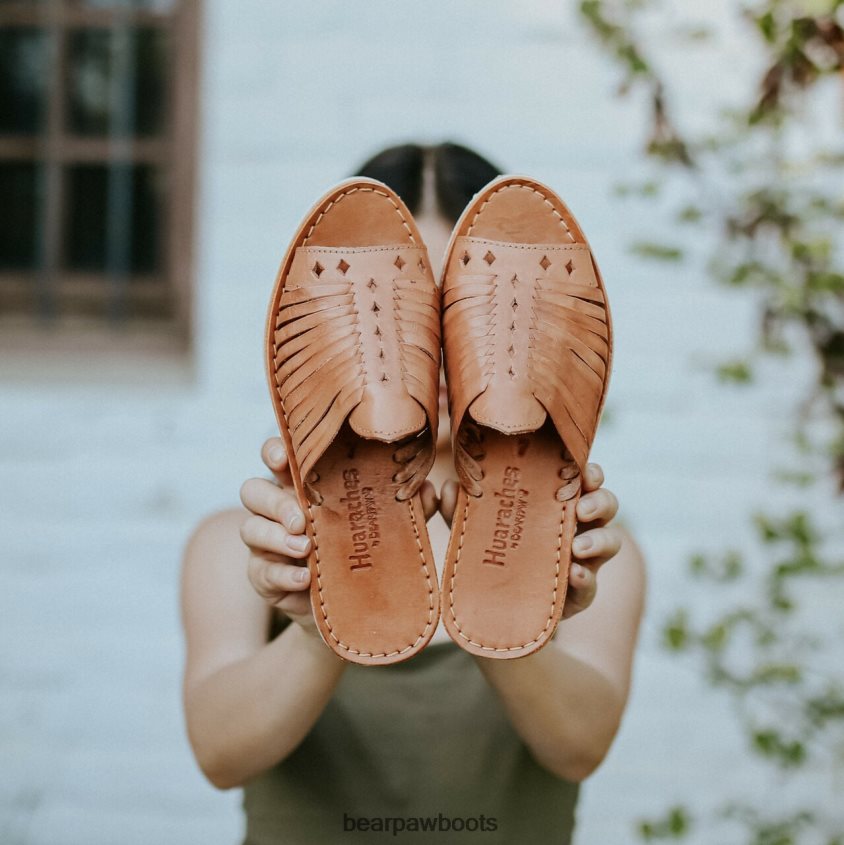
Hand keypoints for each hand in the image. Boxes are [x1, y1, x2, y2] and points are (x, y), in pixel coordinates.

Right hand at [240, 439, 442, 634]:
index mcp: (303, 485)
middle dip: (274, 501)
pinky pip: (261, 571)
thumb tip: (428, 489)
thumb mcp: (386, 527)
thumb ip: (406, 508)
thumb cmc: (366, 550)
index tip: (285, 456)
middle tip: (302, 518)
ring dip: (276, 537)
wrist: (351, 607)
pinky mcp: (264, 576)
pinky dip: (283, 574)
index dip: (274, 451)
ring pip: (249, 527)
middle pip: (252, 489)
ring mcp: (266, 543)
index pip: (278, 457)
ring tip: (306, 548)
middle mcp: (277, 508)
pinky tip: (305, 579)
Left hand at [438, 463, 620, 619]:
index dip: (590, 472)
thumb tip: (449, 487)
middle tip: (582, 508)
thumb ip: (461, 511)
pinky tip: (574, 575)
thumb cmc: (493, 552)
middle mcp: (578, 526)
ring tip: (577, 547)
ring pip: (611, 541)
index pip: (582, 479)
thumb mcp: (474, 530)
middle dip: (600, 501)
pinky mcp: (580, 592)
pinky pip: (592, 584)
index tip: (584, 471)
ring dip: (599, 540)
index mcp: (558, 503)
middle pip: (606, 504)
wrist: (500, 607)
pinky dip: (586, 579)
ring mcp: (584, 559)